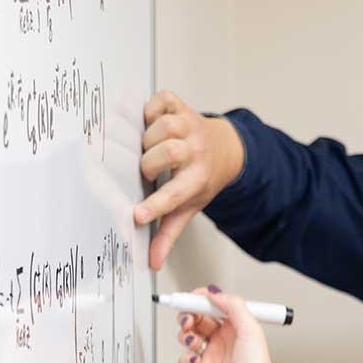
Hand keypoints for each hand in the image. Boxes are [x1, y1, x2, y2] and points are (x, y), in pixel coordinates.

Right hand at [135, 91, 245, 270]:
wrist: (227, 150)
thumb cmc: (202, 179)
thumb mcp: (190, 206)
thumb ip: (169, 232)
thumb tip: (152, 262)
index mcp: (197, 180)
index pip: (175, 196)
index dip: (156, 206)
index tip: (136, 215)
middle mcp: (195, 151)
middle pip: (168, 152)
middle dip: (149, 163)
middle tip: (147, 171)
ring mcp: (190, 125)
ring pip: (164, 126)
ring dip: (149, 137)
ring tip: (147, 148)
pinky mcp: (182, 106)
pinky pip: (163, 101)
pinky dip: (152, 108)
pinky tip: (149, 122)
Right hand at [176, 286, 280, 362]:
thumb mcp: (251, 330)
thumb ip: (234, 307)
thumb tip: (215, 293)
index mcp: (236, 328)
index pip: (213, 306)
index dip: (200, 300)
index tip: (190, 297)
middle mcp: (223, 340)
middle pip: (197, 320)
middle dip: (188, 316)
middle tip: (188, 320)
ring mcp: (211, 357)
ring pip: (188, 338)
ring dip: (186, 336)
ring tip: (193, 342)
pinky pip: (185, 360)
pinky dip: (186, 358)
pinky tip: (195, 360)